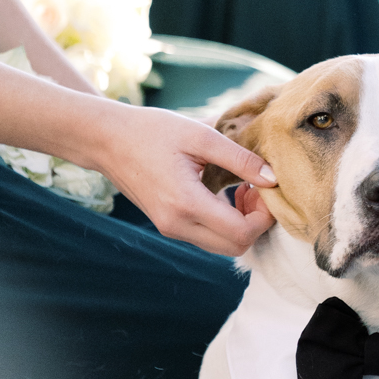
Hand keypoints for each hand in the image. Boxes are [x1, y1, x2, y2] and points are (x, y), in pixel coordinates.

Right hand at [96, 104, 276, 254]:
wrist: (107, 140)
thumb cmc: (152, 131)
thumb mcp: (200, 136)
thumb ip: (240, 159)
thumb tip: (272, 179)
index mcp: (186, 203)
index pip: (242, 233)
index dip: (264, 216)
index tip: (266, 188)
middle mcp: (178, 225)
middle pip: (236, 247)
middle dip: (256, 223)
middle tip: (258, 190)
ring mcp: (171, 229)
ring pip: (222, 246)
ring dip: (241, 224)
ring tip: (243, 189)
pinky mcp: (169, 226)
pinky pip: (207, 237)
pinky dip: (225, 223)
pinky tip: (226, 194)